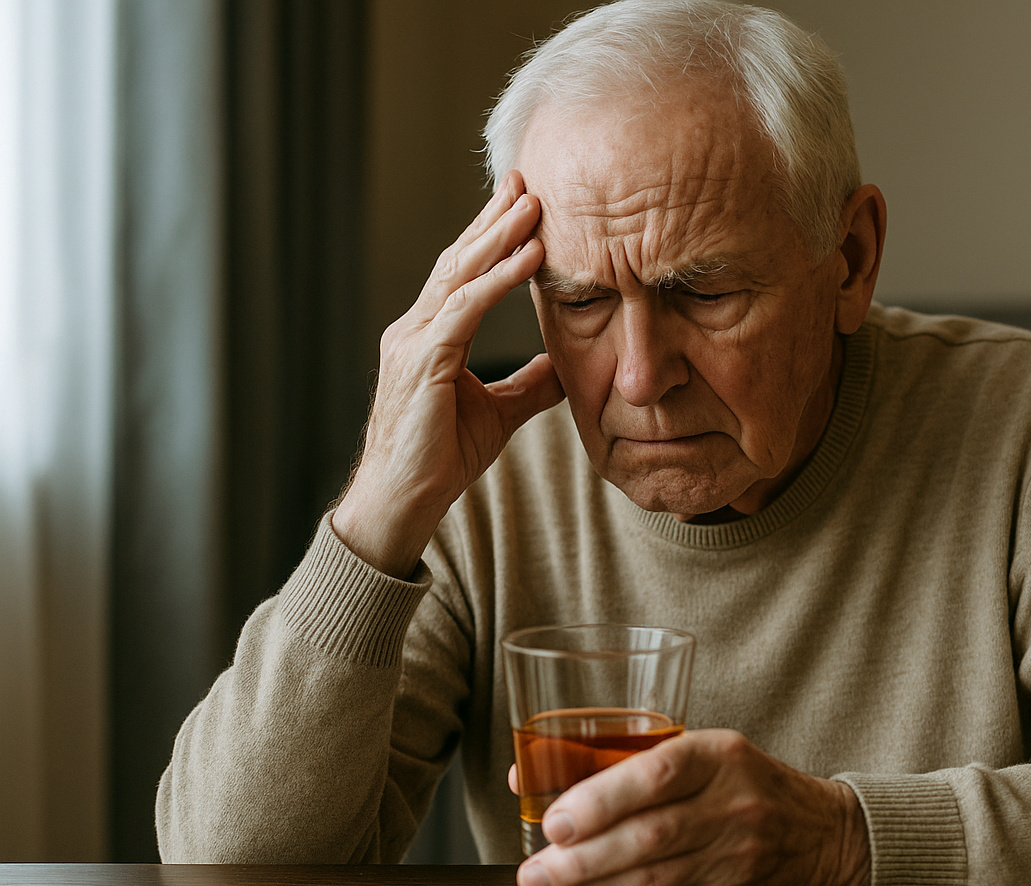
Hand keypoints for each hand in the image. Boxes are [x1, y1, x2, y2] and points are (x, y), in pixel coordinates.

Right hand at [333, 172, 564, 576]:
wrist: (404, 502)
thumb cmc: (440, 459)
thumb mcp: (500, 412)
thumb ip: (531, 383)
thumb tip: (566, 364)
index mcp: (429, 336)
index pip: (463, 274)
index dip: (491, 237)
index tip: (521, 202)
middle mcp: (414, 329)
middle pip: (458, 260)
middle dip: (493, 218)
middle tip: (525, 179)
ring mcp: (412, 342)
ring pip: (459, 275)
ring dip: (499, 236)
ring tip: (534, 204)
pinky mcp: (421, 362)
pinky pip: (463, 309)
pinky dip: (497, 280)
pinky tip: (527, 256)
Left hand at [511, 729, 870, 885]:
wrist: (825, 839)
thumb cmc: (747, 785)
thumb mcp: (706, 753)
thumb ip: (628, 761)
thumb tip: (530, 772)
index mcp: (721, 756)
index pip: (659, 773)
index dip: (601, 800)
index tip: (555, 820)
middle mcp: (732, 805)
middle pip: (649, 837)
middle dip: (581, 859)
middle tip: (534, 871)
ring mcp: (735, 856)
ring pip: (651, 880)